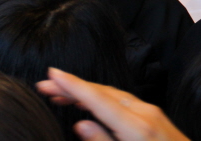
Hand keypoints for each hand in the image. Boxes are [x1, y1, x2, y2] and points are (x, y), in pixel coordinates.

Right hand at [37, 68, 188, 140]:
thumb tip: (80, 125)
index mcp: (137, 127)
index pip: (99, 100)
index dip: (73, 85)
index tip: (52, 74)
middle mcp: (145, 113)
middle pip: (103, 93)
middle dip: (74, 86)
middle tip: (45, 84)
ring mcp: (152, 112)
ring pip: (113, 94)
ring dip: (86, 91)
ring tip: (60, 93)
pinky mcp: (155, 116)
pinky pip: (123, 101)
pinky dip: (102, 98)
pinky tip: (90, 102)